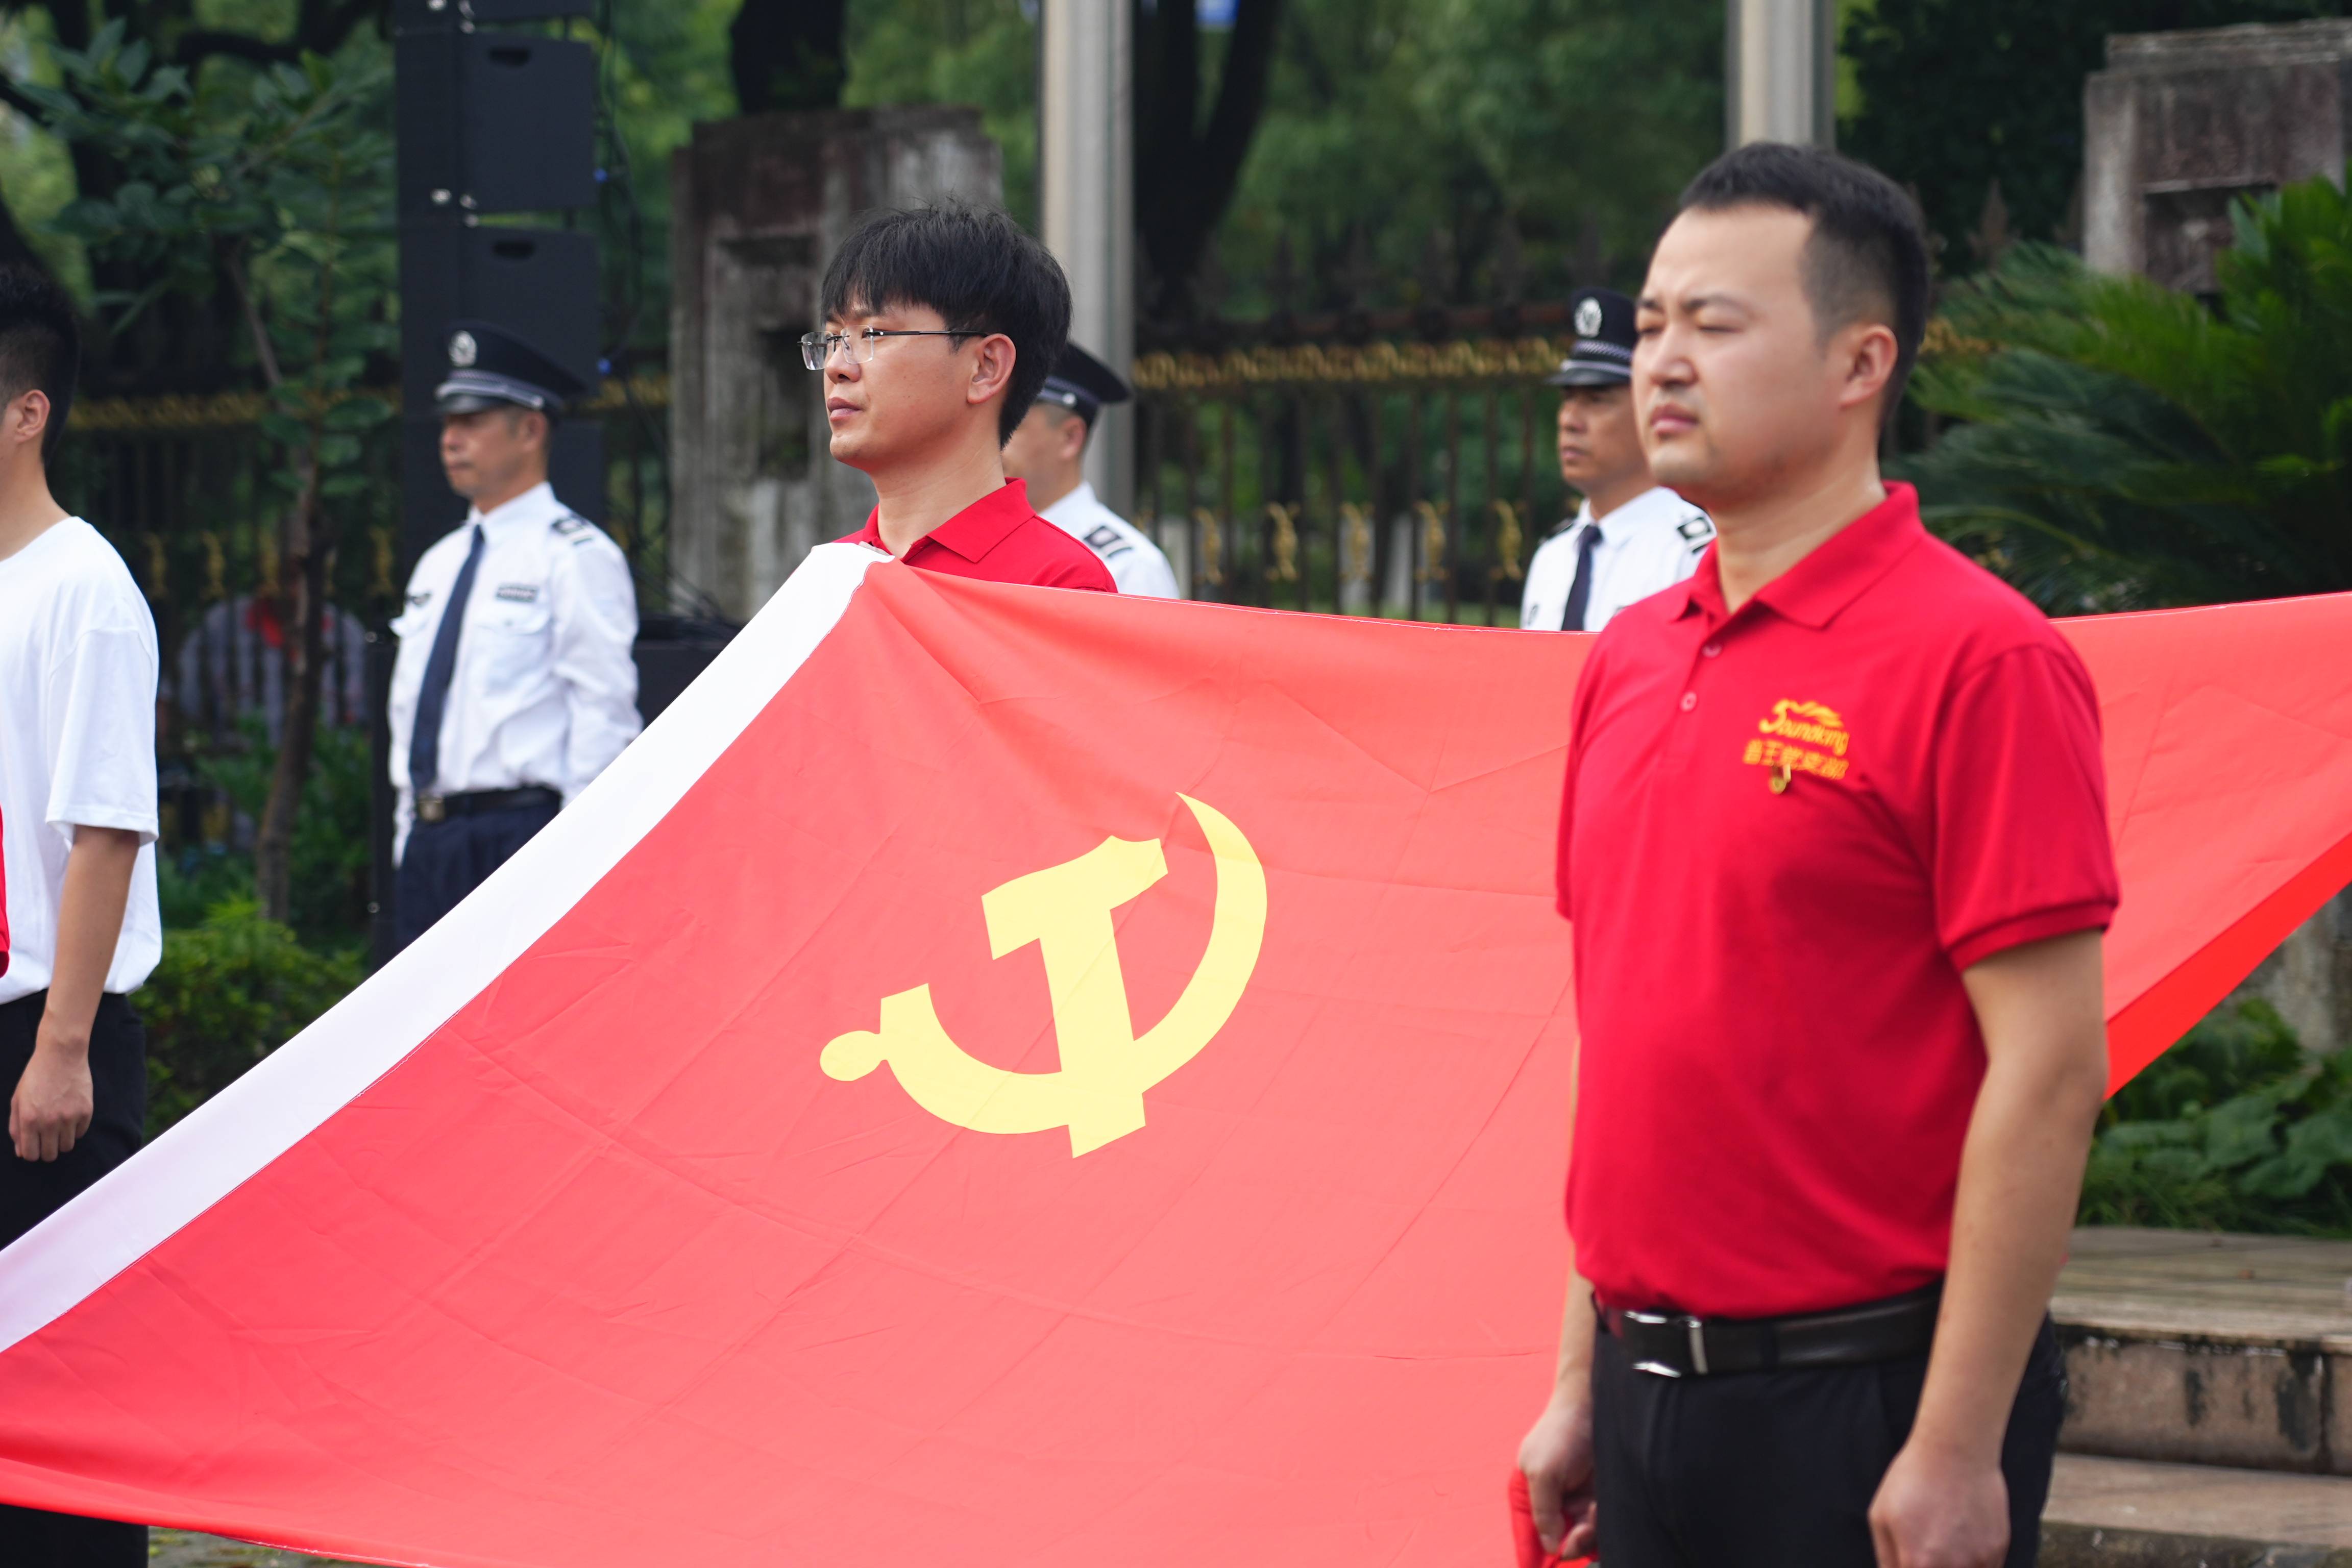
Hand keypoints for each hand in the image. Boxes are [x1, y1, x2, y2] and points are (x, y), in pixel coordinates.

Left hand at [10, 1037, 93, 1161]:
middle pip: (50, 1155)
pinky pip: (80, 1133)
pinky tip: (69, 1115)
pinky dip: (74, 1129)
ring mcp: (69, 1118)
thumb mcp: (17, 1101)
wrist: (61, 1055)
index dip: (31, 1153)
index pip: (30, 1155)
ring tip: (59, 1127)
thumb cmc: (36, 1077)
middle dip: (47, 1150)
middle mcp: (48, 1122)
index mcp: (28, 1120)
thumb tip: (21, 1151)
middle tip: (47, 1138)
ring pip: (67, 1147)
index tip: (34, 1145)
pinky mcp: (85, 1112)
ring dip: (61, 1141)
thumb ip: (16, 1128)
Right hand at [1517, 1394, 1598, 1558]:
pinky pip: (1601, 1526)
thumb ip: (1543, 1512)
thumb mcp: (1543, 1472)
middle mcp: (1552, 1504)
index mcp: (1529, 1497)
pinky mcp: (1598, 1500)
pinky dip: (1602, 1522)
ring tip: (1594, 1507)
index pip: (1529, 1538)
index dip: (1537, 1557)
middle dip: (1572, 1542)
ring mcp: (1576, 1503)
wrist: (1596, 1407)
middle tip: (1581, 1532)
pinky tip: (1600, 1504)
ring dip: (1591, 1530)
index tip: (1551, 1565)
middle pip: (1559, 1544)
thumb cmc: (1562, 1433)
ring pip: (1583, 1538)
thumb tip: (1550, 1549)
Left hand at [1869, 1439, 2008, 1567]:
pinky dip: (1974, 1562)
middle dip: (1931, 1565)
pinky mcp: (1998, 1550)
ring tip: (1947, 1540)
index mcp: (1916, 1563)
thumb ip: (1887, 1557)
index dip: (1908, 1567)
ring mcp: (1979, 1562)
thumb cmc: (1913, 1479)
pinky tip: (1964, 1539)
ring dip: (1955, 1565)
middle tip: (1927, 1547)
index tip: (1910, 1557)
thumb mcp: (1881, 1516)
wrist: (1955, 1451)